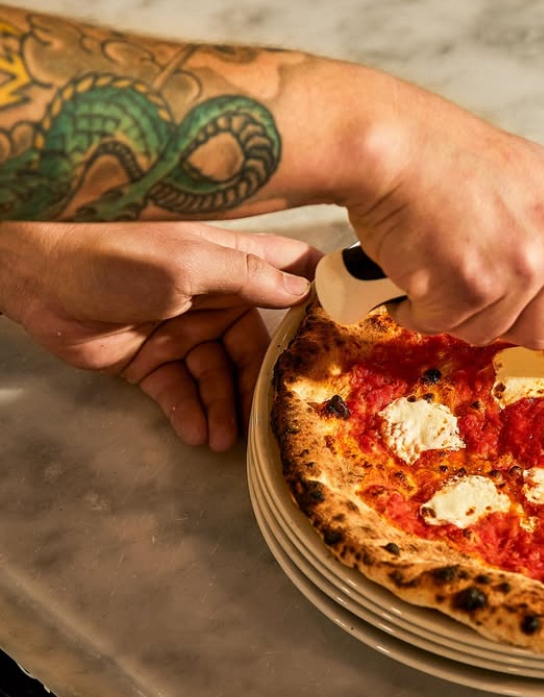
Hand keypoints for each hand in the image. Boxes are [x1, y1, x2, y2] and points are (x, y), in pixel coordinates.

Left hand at [0, 222, 320, 450]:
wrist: (39, 276)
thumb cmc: (121, 254)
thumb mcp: (193, 264)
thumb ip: (251, 279)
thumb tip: (306, 290)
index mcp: (233, 266)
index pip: (292, 273)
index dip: (322, 295)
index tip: (353, 327)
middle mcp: (217, 300)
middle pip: (257, 347)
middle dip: (265, 383)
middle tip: (282, 417)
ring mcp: (184, 333)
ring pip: (219, 378)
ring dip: (224, 410)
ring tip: (226, 442)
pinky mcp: (151, 363)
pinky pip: (181, 393)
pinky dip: (189, 415)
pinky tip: (198, 436)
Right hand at [345, 83, 543, 348]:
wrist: (390, 146)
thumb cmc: (446, 156)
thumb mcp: (529, 176)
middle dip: (506, 314)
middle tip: (474, 272)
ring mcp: (517, 269)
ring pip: (491, 332)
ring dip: (458, 309)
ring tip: (439, 257)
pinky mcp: (469, 289)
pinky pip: (444, 326)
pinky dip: (419, 307)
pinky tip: (413, 264)